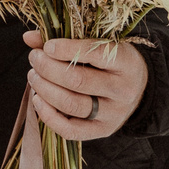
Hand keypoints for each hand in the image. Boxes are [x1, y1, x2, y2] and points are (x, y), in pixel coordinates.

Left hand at [24, 32, 146, 140]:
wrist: (140, 90)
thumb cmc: (111, 61)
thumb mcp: (99, 45)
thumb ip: (66, 39)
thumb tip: (28, 38)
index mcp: (125, 62)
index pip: (95, 54)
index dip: (66, 49)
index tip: (47, 46)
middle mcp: (122, 89)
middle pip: (78, 81)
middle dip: (48, 68)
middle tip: (34, 58)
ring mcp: (113, 113)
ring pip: (72, 104)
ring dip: (45, 89)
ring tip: (33, 76)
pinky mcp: (102, 131)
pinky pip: (71, 130)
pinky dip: (49, 116)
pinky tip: (37, 99)